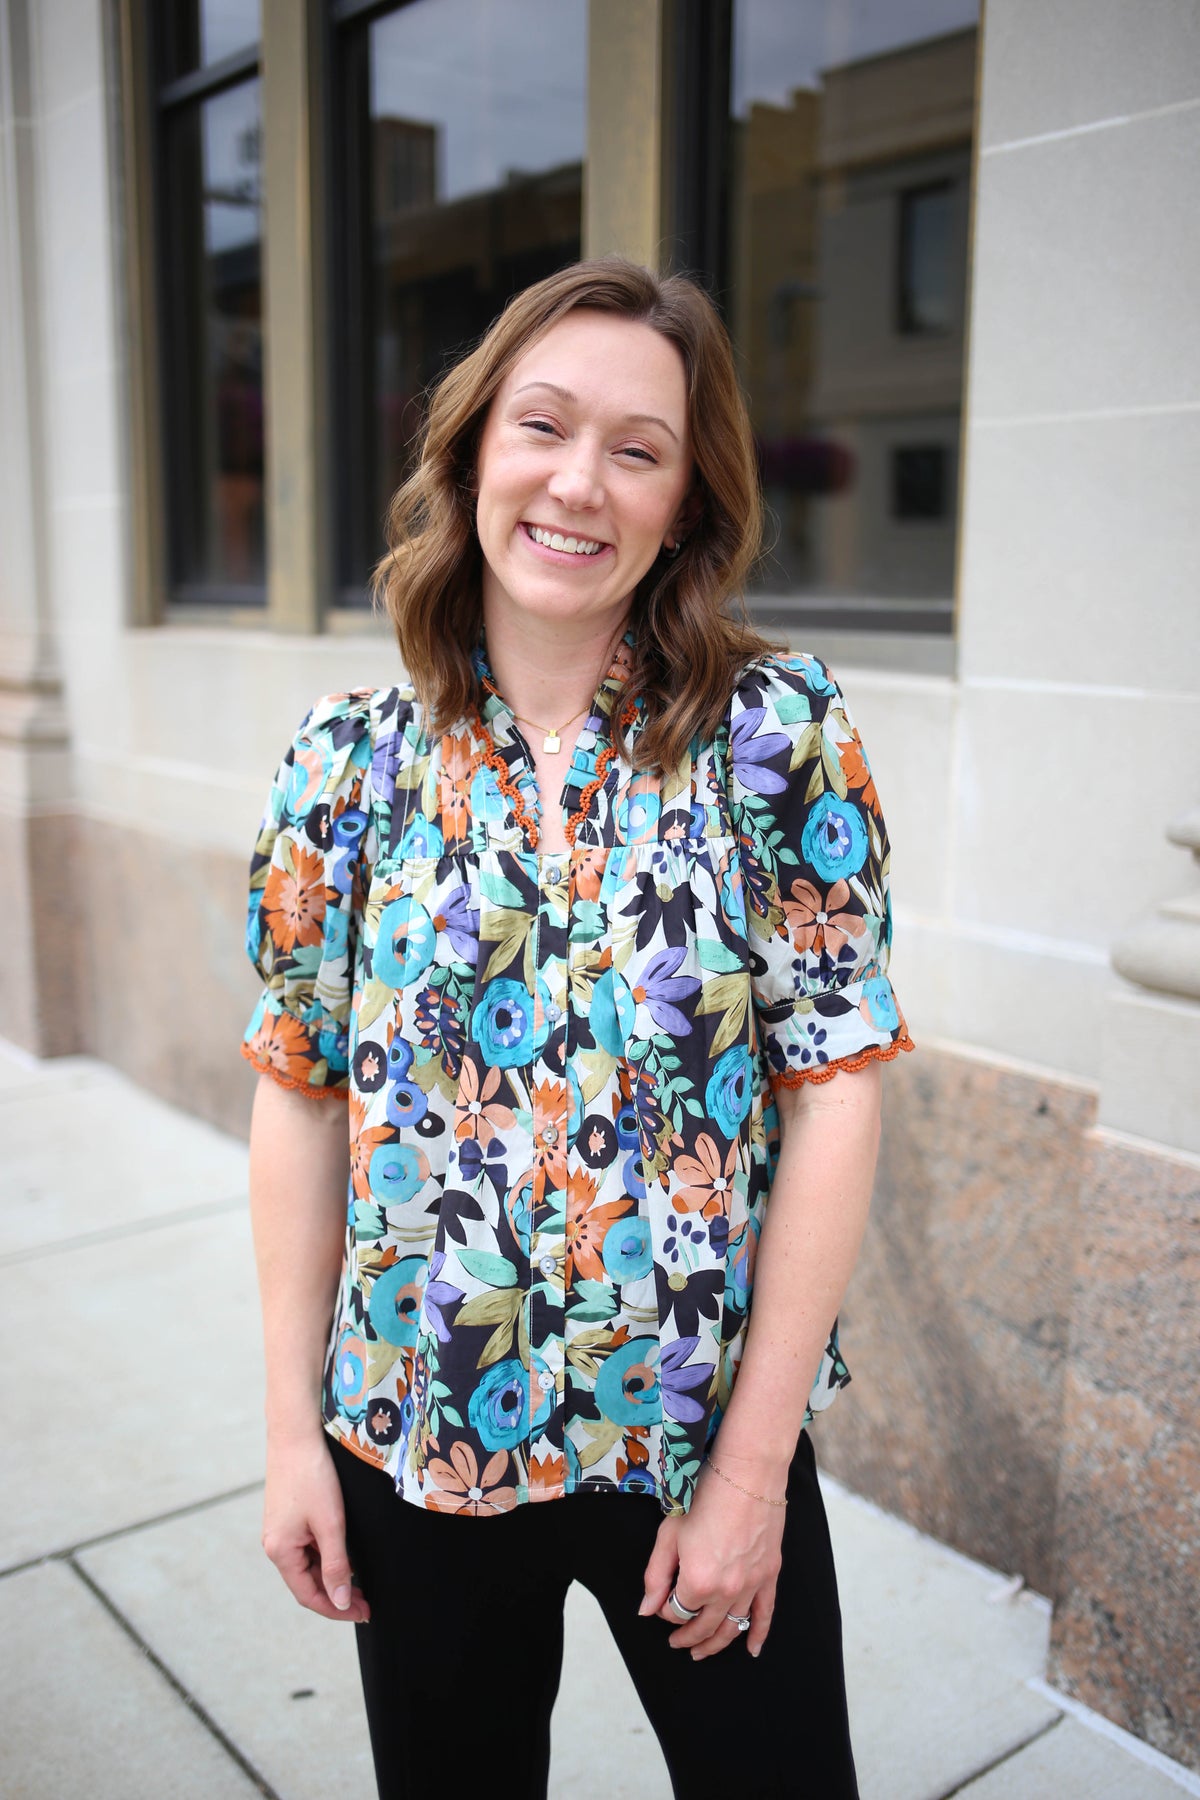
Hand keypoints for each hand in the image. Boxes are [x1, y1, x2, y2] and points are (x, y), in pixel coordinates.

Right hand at [261, 1430, 370, 1624]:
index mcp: (280, 1551)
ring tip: (361, 1584)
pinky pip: (306, 1547)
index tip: (363, 1614)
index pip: (309, 1596)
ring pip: (308, 1565)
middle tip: (367, 1603)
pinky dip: (325, 1557)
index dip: (337, 1609)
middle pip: (307, 1583)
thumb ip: (336, 1566)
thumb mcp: (330, 1524)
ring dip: (332, 1576)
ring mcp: (279, 1530)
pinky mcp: (287, 1517)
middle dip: (337, 1595)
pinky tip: (345, 1556)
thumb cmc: (312, 1476)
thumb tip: (341, 1602)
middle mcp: (275, 1545)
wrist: (295, 1434)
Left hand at [639, 1459, 784, 1659]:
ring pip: (731, 1628)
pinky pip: (765, 1615)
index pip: (676, 1612)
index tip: (660, 1602)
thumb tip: (646, 1611)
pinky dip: (758, 1636)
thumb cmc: (704, 1497)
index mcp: (697, 1581)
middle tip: (676, 1643)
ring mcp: (751, 1585)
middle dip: (686, 1636)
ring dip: (715, 1644)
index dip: (664, 1610)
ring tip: (700, 1652)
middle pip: (703, 1627)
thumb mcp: (669, 1534)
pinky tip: (751, 1650)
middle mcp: (725, 1591)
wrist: (746, 1474)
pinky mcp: (770, 1575)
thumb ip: (656, 1576)